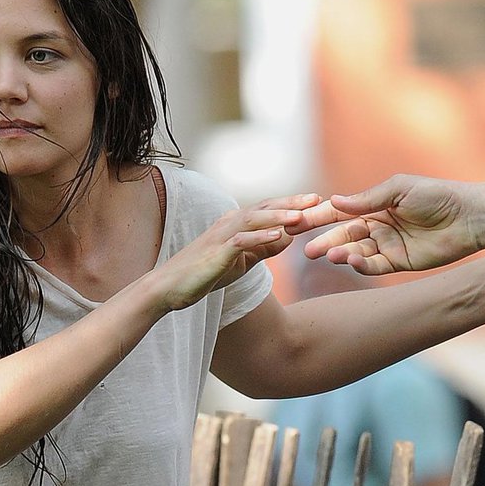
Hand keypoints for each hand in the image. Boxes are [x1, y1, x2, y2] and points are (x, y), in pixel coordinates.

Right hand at [157, 195, 319, 311]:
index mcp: (234, 224)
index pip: (266, 209)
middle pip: (263, 207)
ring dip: (278, 216)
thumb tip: (288, 238)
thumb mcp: (240, 261)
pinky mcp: (215, 252)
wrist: (169, 287)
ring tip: (301, 216)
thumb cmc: (203, 273)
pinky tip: (278, 237)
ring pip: (253, 219)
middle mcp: (227, 223)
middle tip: (315, 198)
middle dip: (290, 203)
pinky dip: (259, 237)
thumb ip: (263, 248)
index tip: (314, 200)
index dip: (290, 204)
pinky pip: (240, 241)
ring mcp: (220, 236)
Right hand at [295, 175, 480, 274]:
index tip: (295, 222)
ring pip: (357, 252)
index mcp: (374, 205)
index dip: (318, 217)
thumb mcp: (398, 190)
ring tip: (330, 255)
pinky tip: (352, 262)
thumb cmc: (436, 196)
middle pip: (344, 235)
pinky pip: (375, 266)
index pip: (339, 212)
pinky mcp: (399, 263)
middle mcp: (377, 226)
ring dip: (342, 254)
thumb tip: (334, 201)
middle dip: (324, 242)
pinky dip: (362, 265)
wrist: (469, 217)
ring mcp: (387, 245)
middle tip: (305, 249)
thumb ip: (366, 199)